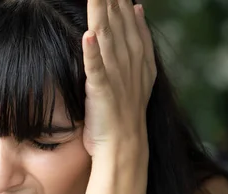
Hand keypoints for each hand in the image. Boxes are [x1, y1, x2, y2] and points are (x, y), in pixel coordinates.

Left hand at [82, 0, 155, 162]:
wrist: (126, 145)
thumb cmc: (126, 112)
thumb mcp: (138, 74)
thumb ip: (139, 42)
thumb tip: (138, 9)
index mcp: (139, 56)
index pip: (130, 18)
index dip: (122, 0)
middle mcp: (130, 62)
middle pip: (119, 22)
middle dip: (113, 1)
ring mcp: (117, 76)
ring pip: (108, 38)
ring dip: (102, 15)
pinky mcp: (102, 91)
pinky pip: (96, 69)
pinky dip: (92, 53)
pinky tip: (88, 36)